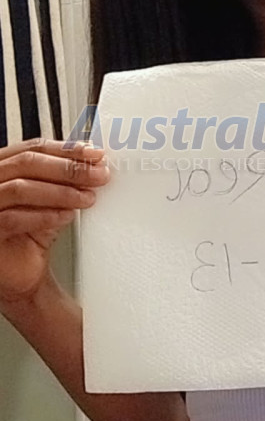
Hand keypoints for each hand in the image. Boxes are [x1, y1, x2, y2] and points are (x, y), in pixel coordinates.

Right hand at [0, 138, 109, 307]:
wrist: (24, 272)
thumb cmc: (33, 232)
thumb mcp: (52, 199)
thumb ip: (64, 179)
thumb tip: (95, 162)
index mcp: (3, 167)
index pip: (32, 148)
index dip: (66, 149)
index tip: (94, 154)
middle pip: (27, 163)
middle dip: (68, 168)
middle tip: (98, 175)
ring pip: (20, 189)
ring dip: (60, 192)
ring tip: (87, 198)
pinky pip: (12, 219)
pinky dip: (44, 215)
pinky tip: (67, 216)